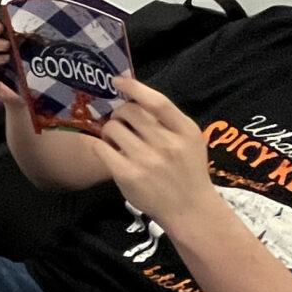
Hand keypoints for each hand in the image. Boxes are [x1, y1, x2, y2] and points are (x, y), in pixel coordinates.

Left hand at [95, 77, 219, 229]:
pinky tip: (109, 151)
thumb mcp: (190, 141)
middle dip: (120, 113)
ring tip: (115, 140)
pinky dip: (101, 146)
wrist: (190, 209)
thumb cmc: (188, 171)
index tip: (118, 81)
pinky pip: (102, 148)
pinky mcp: (128, 175)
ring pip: (113, 128)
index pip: (157, 102)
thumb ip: (168, 121)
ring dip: (109, 130)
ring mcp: (147, 160)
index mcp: (186, 131)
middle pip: (130, 111)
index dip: (134, 87)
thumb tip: (135, 96)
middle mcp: (167, 144)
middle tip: (121, 122)